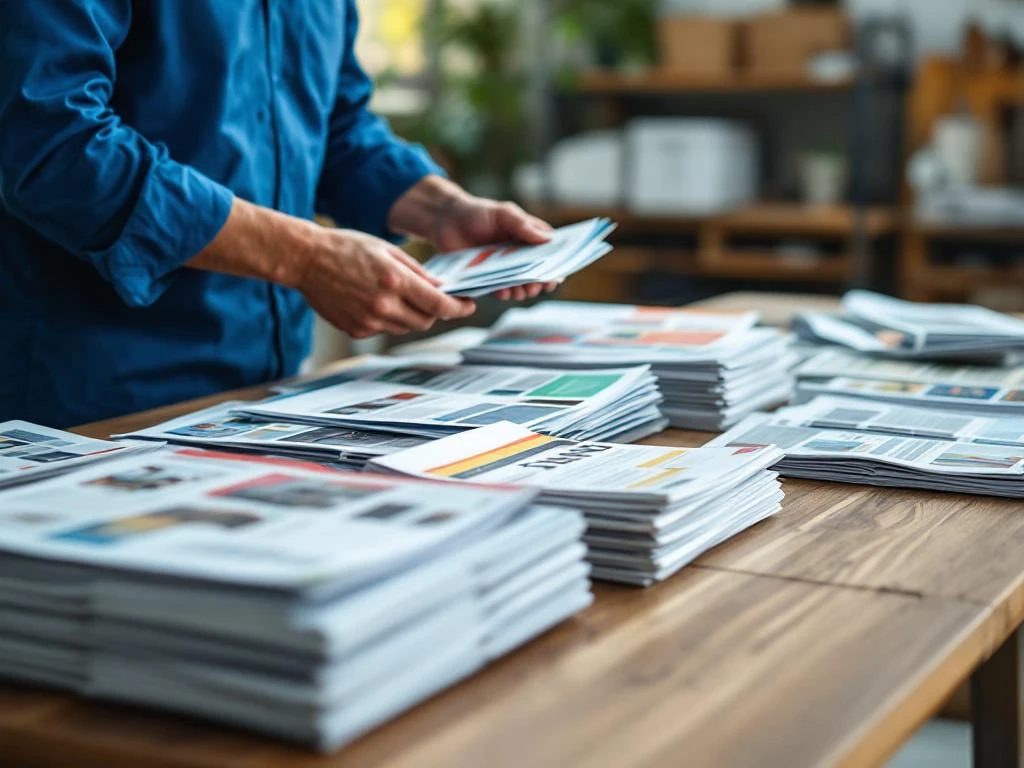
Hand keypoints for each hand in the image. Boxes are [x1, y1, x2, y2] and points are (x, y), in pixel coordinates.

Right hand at [296, 228, 475, 338]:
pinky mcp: (356, 330)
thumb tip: (441, 289)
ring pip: (405, 327)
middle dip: (435, 312)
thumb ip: (417, 271)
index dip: (459, 308)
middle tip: (435, 299)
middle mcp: (384, 304)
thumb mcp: (387, 250)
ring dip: (412, 316)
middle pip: (425, 320)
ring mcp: (369, 320)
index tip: (468, 306)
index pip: (439, 305)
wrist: (305, 260)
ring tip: (401, 296)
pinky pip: (384, 330)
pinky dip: (389, 319)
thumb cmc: (346, 247)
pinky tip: (376, 301)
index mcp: (395, 280)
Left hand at [389, 175, 560, 301]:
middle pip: (537, 273)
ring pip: (519, 284)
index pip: (549, 253)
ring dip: (522, 290)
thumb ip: (523, 225)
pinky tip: (503, 291)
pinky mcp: (487, 277)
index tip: (557, 275)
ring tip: (521, 291)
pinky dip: (503, 292)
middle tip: (536, 285)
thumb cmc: (478, 212)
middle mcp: (519, 254)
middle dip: (539, 282)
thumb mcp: (504, 213)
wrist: (447, 221)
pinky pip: (499, 289)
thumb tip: (548, 239)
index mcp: (528, 237)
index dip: (556, 265)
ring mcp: (503, 267)